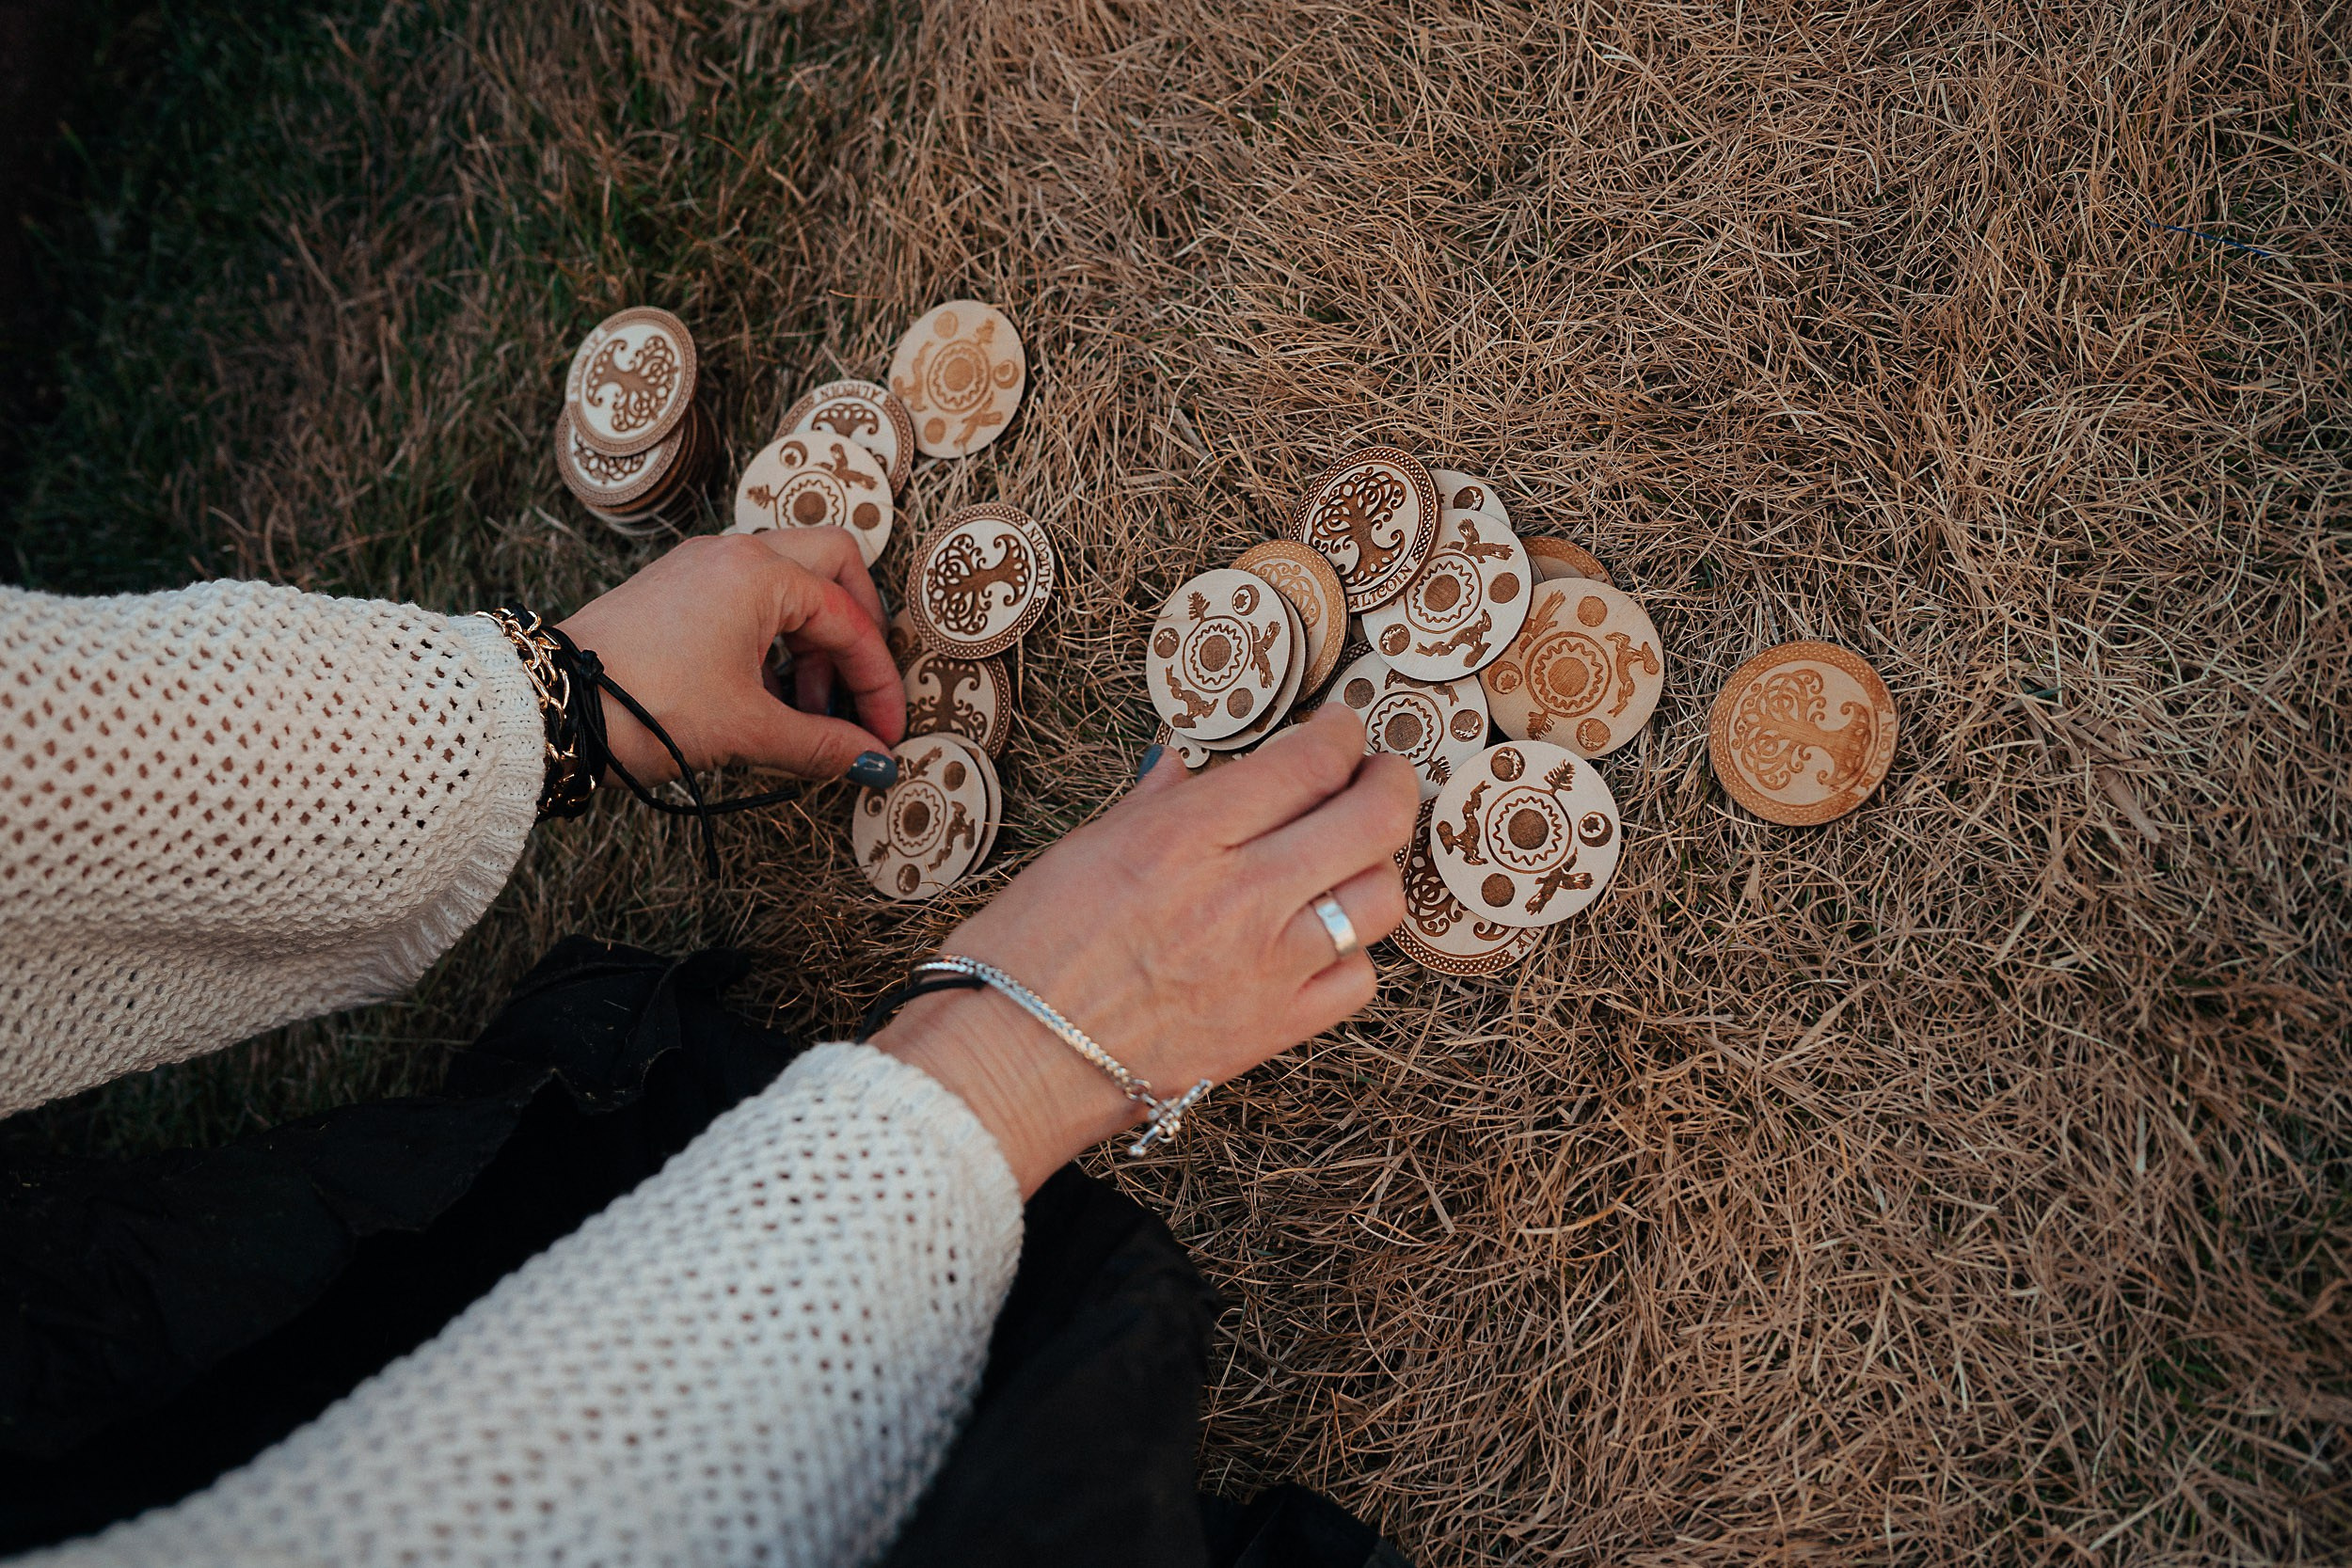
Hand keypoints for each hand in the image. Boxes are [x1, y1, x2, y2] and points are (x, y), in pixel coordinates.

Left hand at [556, 528, 903, 782]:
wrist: (551, 704)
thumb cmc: (643, 703)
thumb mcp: (746, 731)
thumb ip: (822, 745)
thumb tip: (874, 763)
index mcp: (761, 574)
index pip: (850, 622)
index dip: (877, 683)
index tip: (884, 734)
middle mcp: (735, 554)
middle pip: (833, 567)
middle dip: (856, 633)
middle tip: (858, 691)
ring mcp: (702, 567)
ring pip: (790, 581)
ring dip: (812, 642)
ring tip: (807, 711)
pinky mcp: (677, 589)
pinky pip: (749, 598)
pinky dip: (773, 639)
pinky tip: (767, 695)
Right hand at [873, 704, 1417, 1193]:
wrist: (1014, 1061)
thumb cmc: (1026, 954)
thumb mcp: (1082, 849)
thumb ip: (1152, 805)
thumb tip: (1181, 769)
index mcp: (1185, 836)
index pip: (1307, 763)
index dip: (1341, 734)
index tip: (1340, 729)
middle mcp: (1241, 895)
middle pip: (1373, 819)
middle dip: (1390, 782)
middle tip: (1378, 774)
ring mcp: (1268, 966)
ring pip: (1381, 898)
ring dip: (1375, 866)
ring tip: (1351, 857)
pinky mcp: (1275, 1028)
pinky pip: (1358, 979)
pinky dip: (1354, 952)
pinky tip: (1323, 939)